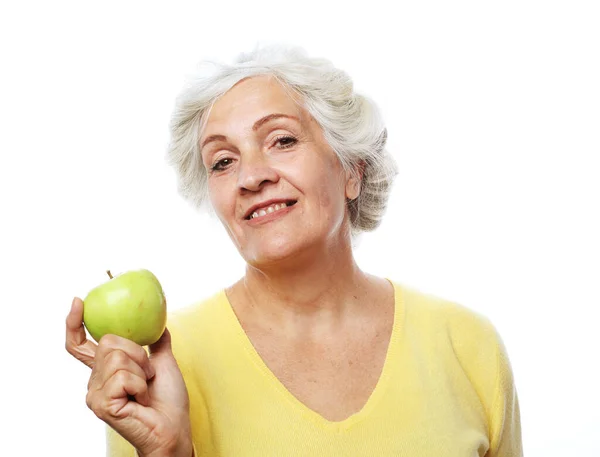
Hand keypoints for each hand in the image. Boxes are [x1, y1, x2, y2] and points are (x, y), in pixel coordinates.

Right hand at [65, 297, 192, 456]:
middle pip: (108, 342)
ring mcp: (95, 394)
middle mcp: (95, 381)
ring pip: (117, 357)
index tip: (78, 302)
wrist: (174, 428)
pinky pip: (123, 376)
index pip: (79, 344)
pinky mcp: (101, 404)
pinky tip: (141, 400)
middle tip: (148, 374)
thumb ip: (155, 343)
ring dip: (141, 370)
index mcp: (105, 370)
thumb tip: (158, 323)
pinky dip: (140, 384)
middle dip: (137, 353)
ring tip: (145, 388)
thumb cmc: (168, 401)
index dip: (74, 323)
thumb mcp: (162, 362)